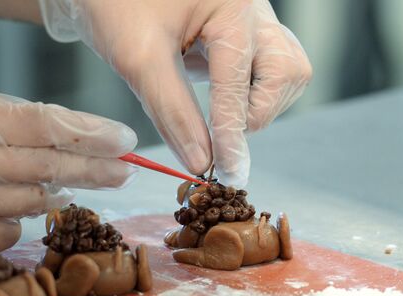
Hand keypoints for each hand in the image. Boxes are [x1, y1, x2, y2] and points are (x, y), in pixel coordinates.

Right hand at [0, 85, 136, 264]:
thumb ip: (6, 115)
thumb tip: (70, 133)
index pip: (43, 125)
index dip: (90, 133)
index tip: (124, 139)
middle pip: (50, 166)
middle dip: (97, 168)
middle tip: (128, 169)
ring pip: (36, 201)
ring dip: (58, 191)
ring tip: (64, 183)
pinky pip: (13, 231)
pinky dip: (19, 217)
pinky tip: (2, 205)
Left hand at [39, 0, 311, 185]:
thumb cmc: (115, 6)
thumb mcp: (139, 58)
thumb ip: (173, 111)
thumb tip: (200, 161)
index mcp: (232, 5)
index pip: (240, 82)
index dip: (231, 133)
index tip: (225, 172)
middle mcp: (252, 9)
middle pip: (287, 73)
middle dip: (255, 113)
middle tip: (219, 134)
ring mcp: (251, 19)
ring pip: (285, 72)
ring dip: (257, 104)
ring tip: (218, 114)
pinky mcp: (241, 33)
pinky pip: (268, 69)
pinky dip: (249, 94)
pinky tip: (221, 100)